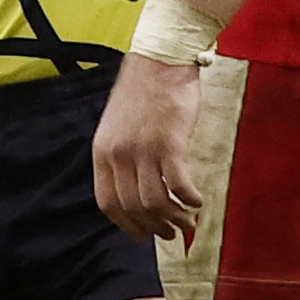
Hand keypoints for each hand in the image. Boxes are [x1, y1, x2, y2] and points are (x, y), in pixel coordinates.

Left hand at [97, 51, 203, 241]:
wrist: (159, 62)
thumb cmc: (143, 97)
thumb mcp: (118, 130)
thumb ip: (122, 159)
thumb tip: (136, 192)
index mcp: (101, 153)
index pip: (107, 203)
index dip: (126, 225)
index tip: (143, 236)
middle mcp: (118, 154)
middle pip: (133, 208)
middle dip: (155, 227)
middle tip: (174, 232)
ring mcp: (143, 149)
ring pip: (156, 202)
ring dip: (176, 218)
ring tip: (189, 220)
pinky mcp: (170, 143)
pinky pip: (179, 185)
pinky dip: (190, 199)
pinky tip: (198, 200)